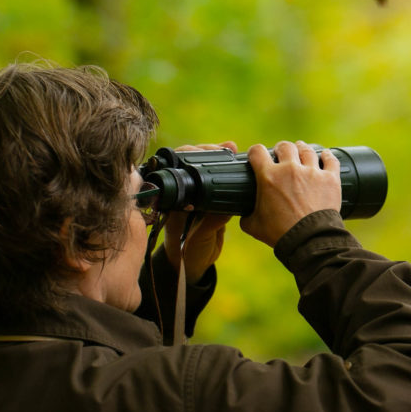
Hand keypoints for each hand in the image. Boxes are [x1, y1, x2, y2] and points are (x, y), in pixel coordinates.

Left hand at [163, 141, 236, 282]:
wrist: (193, 263)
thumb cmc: (188, 251)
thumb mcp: (201, 237)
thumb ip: (213, 223)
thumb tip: (230, 209)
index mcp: (174, 198)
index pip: (177, 166)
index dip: (190, 154)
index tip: (208, 151)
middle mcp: (183, 191)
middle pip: (192, 160)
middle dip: (208, 150)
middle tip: (225, 148)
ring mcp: (196, 193)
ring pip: (205, 166)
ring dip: (218, 156)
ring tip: (232, 149)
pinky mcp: (210, 198)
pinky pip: (217, 178)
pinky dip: (226, 168)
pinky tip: (236, 157)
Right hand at [241, 140, 341, 246]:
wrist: (309, 240)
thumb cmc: (280, 233)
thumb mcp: (254, 226)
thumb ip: (246, 216)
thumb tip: (243, 213)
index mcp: (269, 176)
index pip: (257, 151)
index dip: (255, 152)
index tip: (256, 157)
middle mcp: (290, 169)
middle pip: (285, 146)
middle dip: (281, 149)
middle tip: (281, 156)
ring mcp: (312, 172)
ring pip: (306, 149)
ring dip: (302, 149)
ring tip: (301, 151)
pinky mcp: (330, 179)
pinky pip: (330, 159)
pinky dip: (327, 156)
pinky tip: (324, 155)